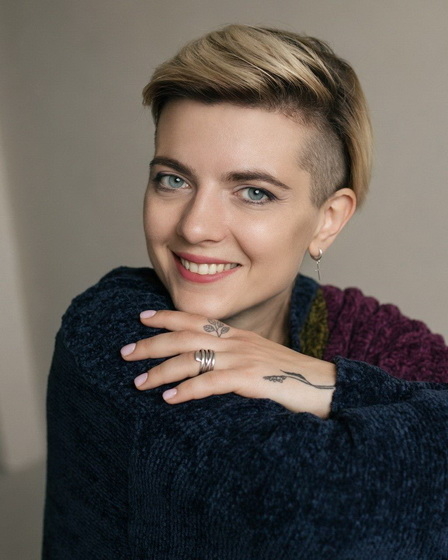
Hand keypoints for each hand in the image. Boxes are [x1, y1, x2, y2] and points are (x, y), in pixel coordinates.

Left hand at [120, 310, 335, 417]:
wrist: (325, 385)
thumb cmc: (290, 377)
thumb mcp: (258, 360)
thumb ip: (232, 358)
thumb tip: (204, 367)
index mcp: (236, 334)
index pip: (195, 319)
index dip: (167, 317)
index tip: (142, 317)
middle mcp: (236, 341)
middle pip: (185, 336)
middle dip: (152, 343)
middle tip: (125, 353)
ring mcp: (243, 357)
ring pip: (192, 358)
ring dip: (162, 370)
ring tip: (138, 382)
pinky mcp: (251, 378)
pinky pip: (212, 381)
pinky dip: (188, 389)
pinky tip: (170, 399)